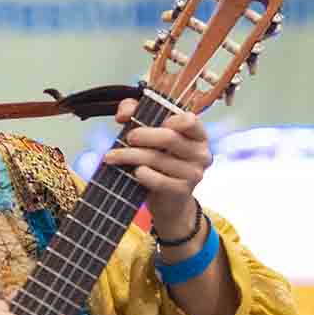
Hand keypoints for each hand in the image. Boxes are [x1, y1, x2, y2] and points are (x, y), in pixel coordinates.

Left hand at [104, 99, 211, 241]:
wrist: (169, 201)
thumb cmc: (161, 162)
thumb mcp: (152, 134)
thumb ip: (137, 113)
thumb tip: (123, 114)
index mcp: (198, 135)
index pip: (189, 120)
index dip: (167, 118)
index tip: (146, 121)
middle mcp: (200, 153)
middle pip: (169, 137)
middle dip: (142, 135)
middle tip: (126, 138)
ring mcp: (194, 173)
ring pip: (158, 159)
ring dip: (130, 155)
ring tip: (113, 156)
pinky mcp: (183, 190)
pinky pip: (159, 180)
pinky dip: (143, 175)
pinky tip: (134, 172)